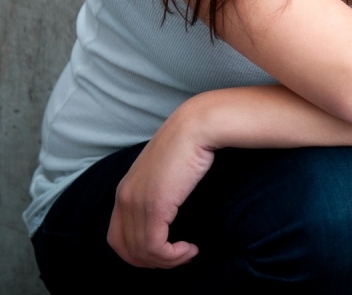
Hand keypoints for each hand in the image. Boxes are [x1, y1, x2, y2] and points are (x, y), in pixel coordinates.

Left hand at [107, 105, 215, 267]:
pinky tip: (190, 247)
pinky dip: (172, 256)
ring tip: (188, 253)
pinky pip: (155, 246)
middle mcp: (124, 199)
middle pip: (126, 250)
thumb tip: (169, 208)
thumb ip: (158, 189)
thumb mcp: (165, 171)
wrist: (198, 126)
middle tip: (179, 257)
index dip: (139, 253)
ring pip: (141, 252)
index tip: (166, 250)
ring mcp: (137, 203)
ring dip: (167, 261)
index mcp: (125, 191)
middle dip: (153, 262)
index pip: (117, 238)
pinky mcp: (155, 206)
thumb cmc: (189, 144)